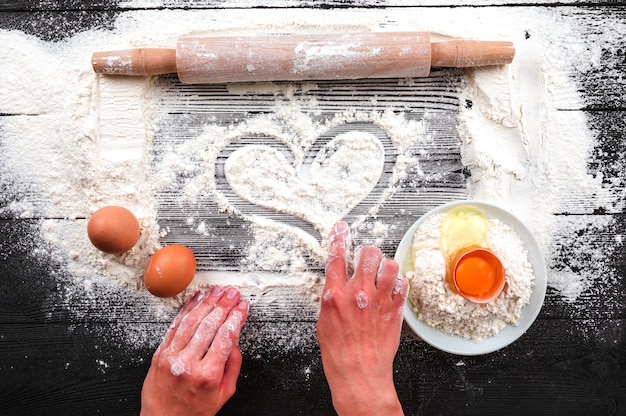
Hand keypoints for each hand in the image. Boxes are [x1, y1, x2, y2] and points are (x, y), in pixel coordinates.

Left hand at [140, 286, 248, 415]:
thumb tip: (234, 339)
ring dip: (206, 303)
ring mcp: (171, 357)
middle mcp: (188, 364)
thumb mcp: (224, 393)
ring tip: (217, 292)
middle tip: (232, 293)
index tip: (242, 307)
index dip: (236, 317)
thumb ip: (232, 365)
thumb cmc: (194, 411)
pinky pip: (175, 326)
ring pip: (191, 322)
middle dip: (224, 305)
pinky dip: (186, 310)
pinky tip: (196, 300)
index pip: (225, 337)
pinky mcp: (159, 354)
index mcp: (207, 375)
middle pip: (209, 325)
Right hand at [316, 221, 407, 415]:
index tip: (341, 229)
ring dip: (386, 267)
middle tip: (368, 261)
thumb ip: (332, 298)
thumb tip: (337, 286)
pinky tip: (393, 290)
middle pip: (368, 254)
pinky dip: (398, 283)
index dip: (338, 238)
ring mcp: (379, 300)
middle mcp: (358, 293)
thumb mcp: (324, 321)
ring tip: (383, 274)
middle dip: (368, 254)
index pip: (336, 257)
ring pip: (390, 265)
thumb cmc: (339, 353)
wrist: (358, 373)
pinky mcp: (395, 309)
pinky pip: (403, 284)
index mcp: (335, 295)